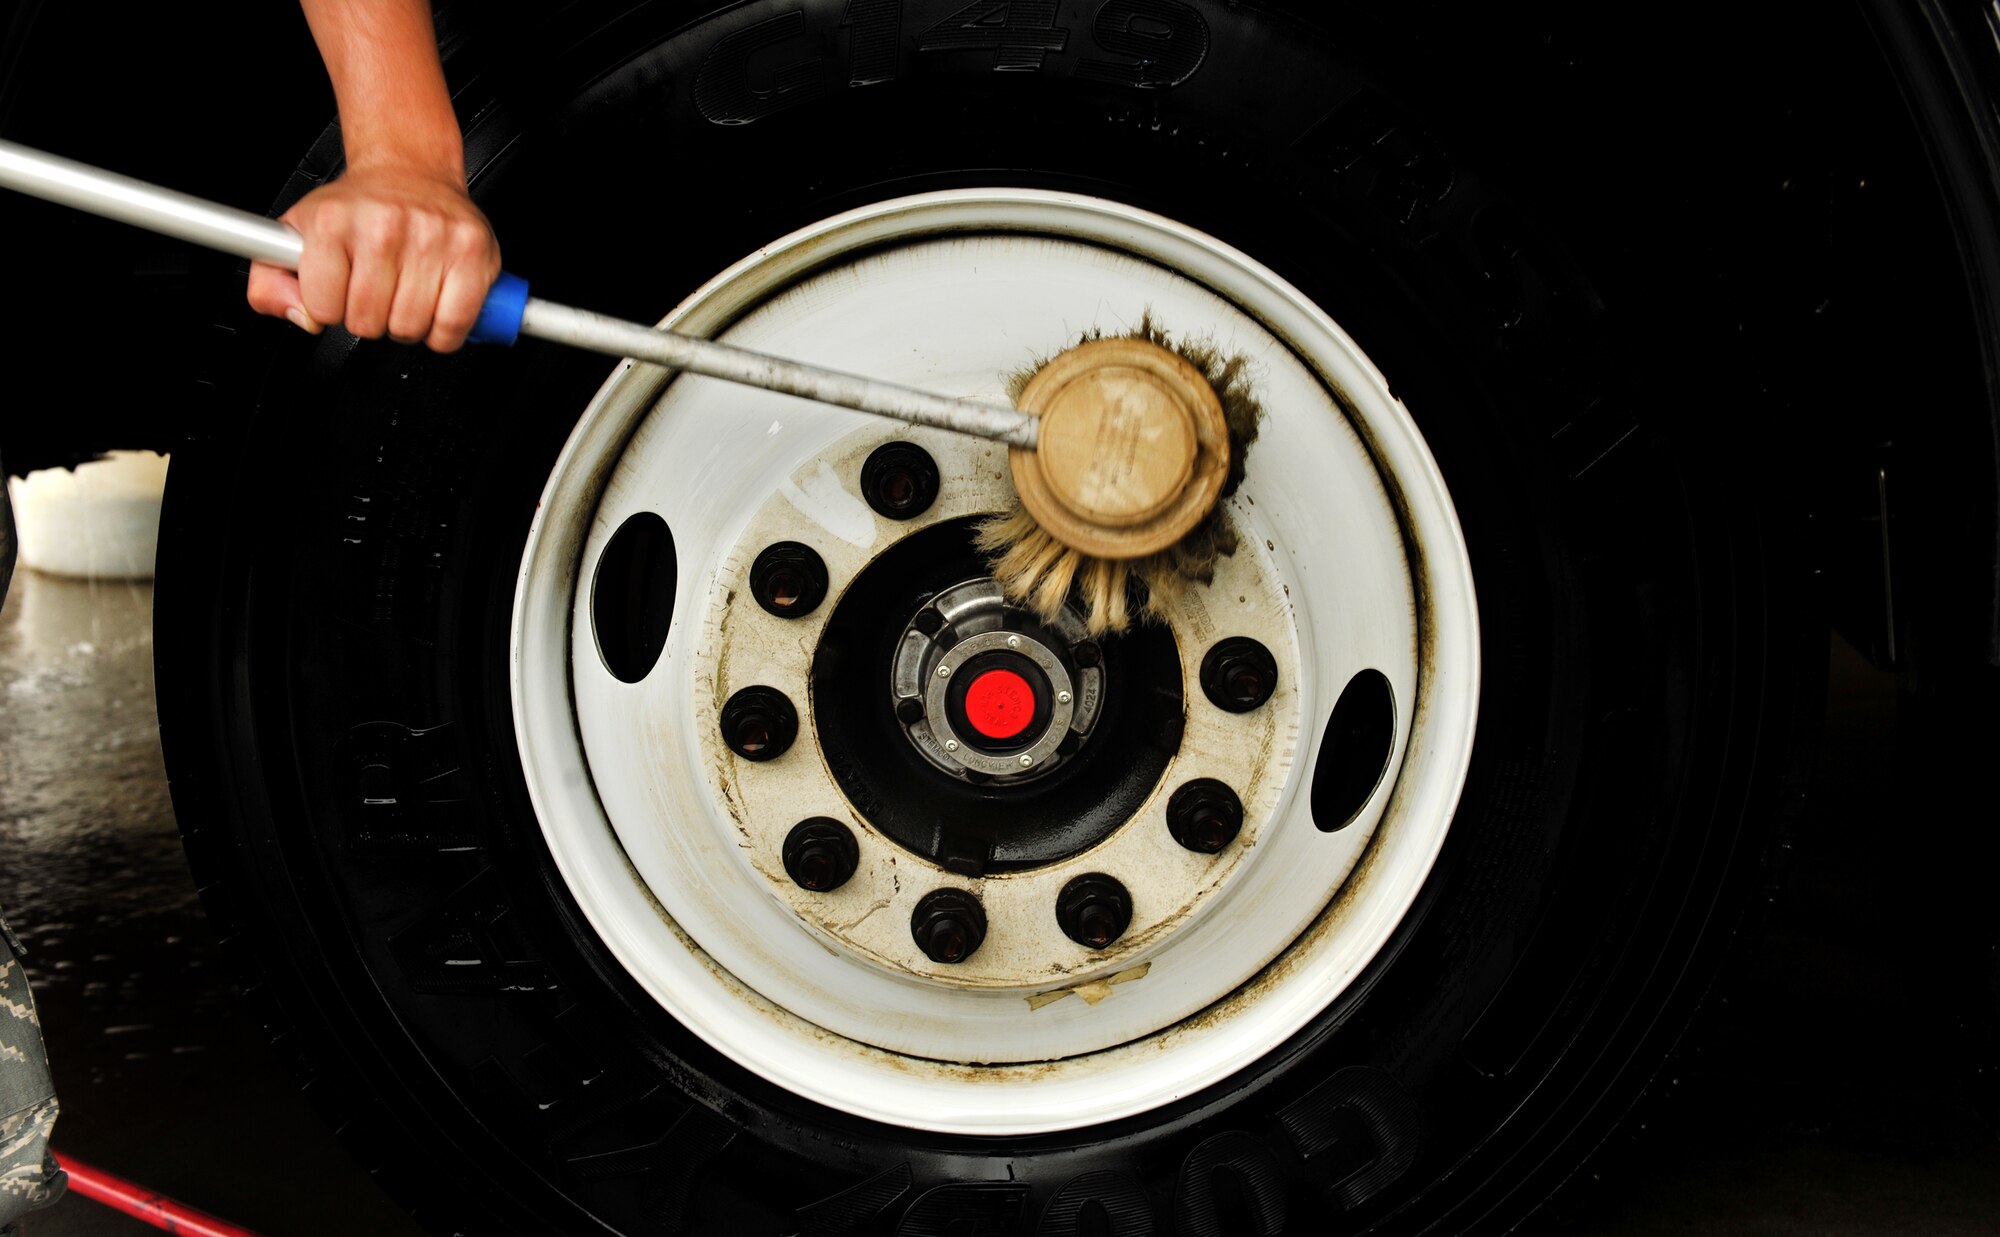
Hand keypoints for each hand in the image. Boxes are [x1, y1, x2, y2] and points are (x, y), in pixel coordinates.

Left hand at [246, 161, 499, 352]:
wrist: (409, 170)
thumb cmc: (357, 209)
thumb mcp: (296, 234)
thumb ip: (272, 283)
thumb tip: (303, 318)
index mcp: (333, 222)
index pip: (323, 308)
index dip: (332, 308)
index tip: (341, 291)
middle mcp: (382, 225)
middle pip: (368, 322)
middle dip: (371, 318)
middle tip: (377, 292)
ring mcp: (431, 237)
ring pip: (410, 327)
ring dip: (407, 324)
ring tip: (406, 295)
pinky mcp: (471, 250)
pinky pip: (453, 324)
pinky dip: (444, 332)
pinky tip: (436, 310)